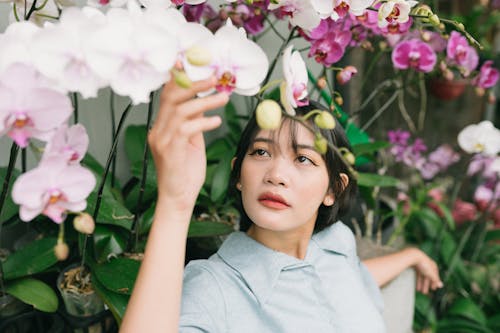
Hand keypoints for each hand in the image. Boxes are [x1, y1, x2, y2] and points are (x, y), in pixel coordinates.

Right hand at [148, 75, 228, 212]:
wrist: (177, 199)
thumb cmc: (186, 172)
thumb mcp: (191, 142)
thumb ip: (193, 122)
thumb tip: (203, 102)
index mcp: (161, 127)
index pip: (167, 96)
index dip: (179, 79)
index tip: (194, 65)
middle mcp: (157, 130)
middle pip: (172, 97)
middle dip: (194, 84)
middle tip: (215, 77)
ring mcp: (161, 140)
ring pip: (181, 110)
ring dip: (205, 101)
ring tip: (224, 98)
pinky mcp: (170, 151)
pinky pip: (186, 129)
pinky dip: (203, 122)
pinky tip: (216, 121)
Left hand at [409, 248, 442, 294]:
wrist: (413, 256)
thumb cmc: (423, 263)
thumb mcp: (431, 273)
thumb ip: (435, 280)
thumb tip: (441, 285)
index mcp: (433, 266)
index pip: (435, 276)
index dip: (434, 283)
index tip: (433, 289)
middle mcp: (427, 265)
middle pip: (427, 277)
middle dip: (426, 285)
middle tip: (425, 292)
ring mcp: (421, 265)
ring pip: (421, 277)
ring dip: (421, 284)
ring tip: (419, 290)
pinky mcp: (414, 265)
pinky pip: (417, 275)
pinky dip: (417, 280)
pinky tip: (416, 284)